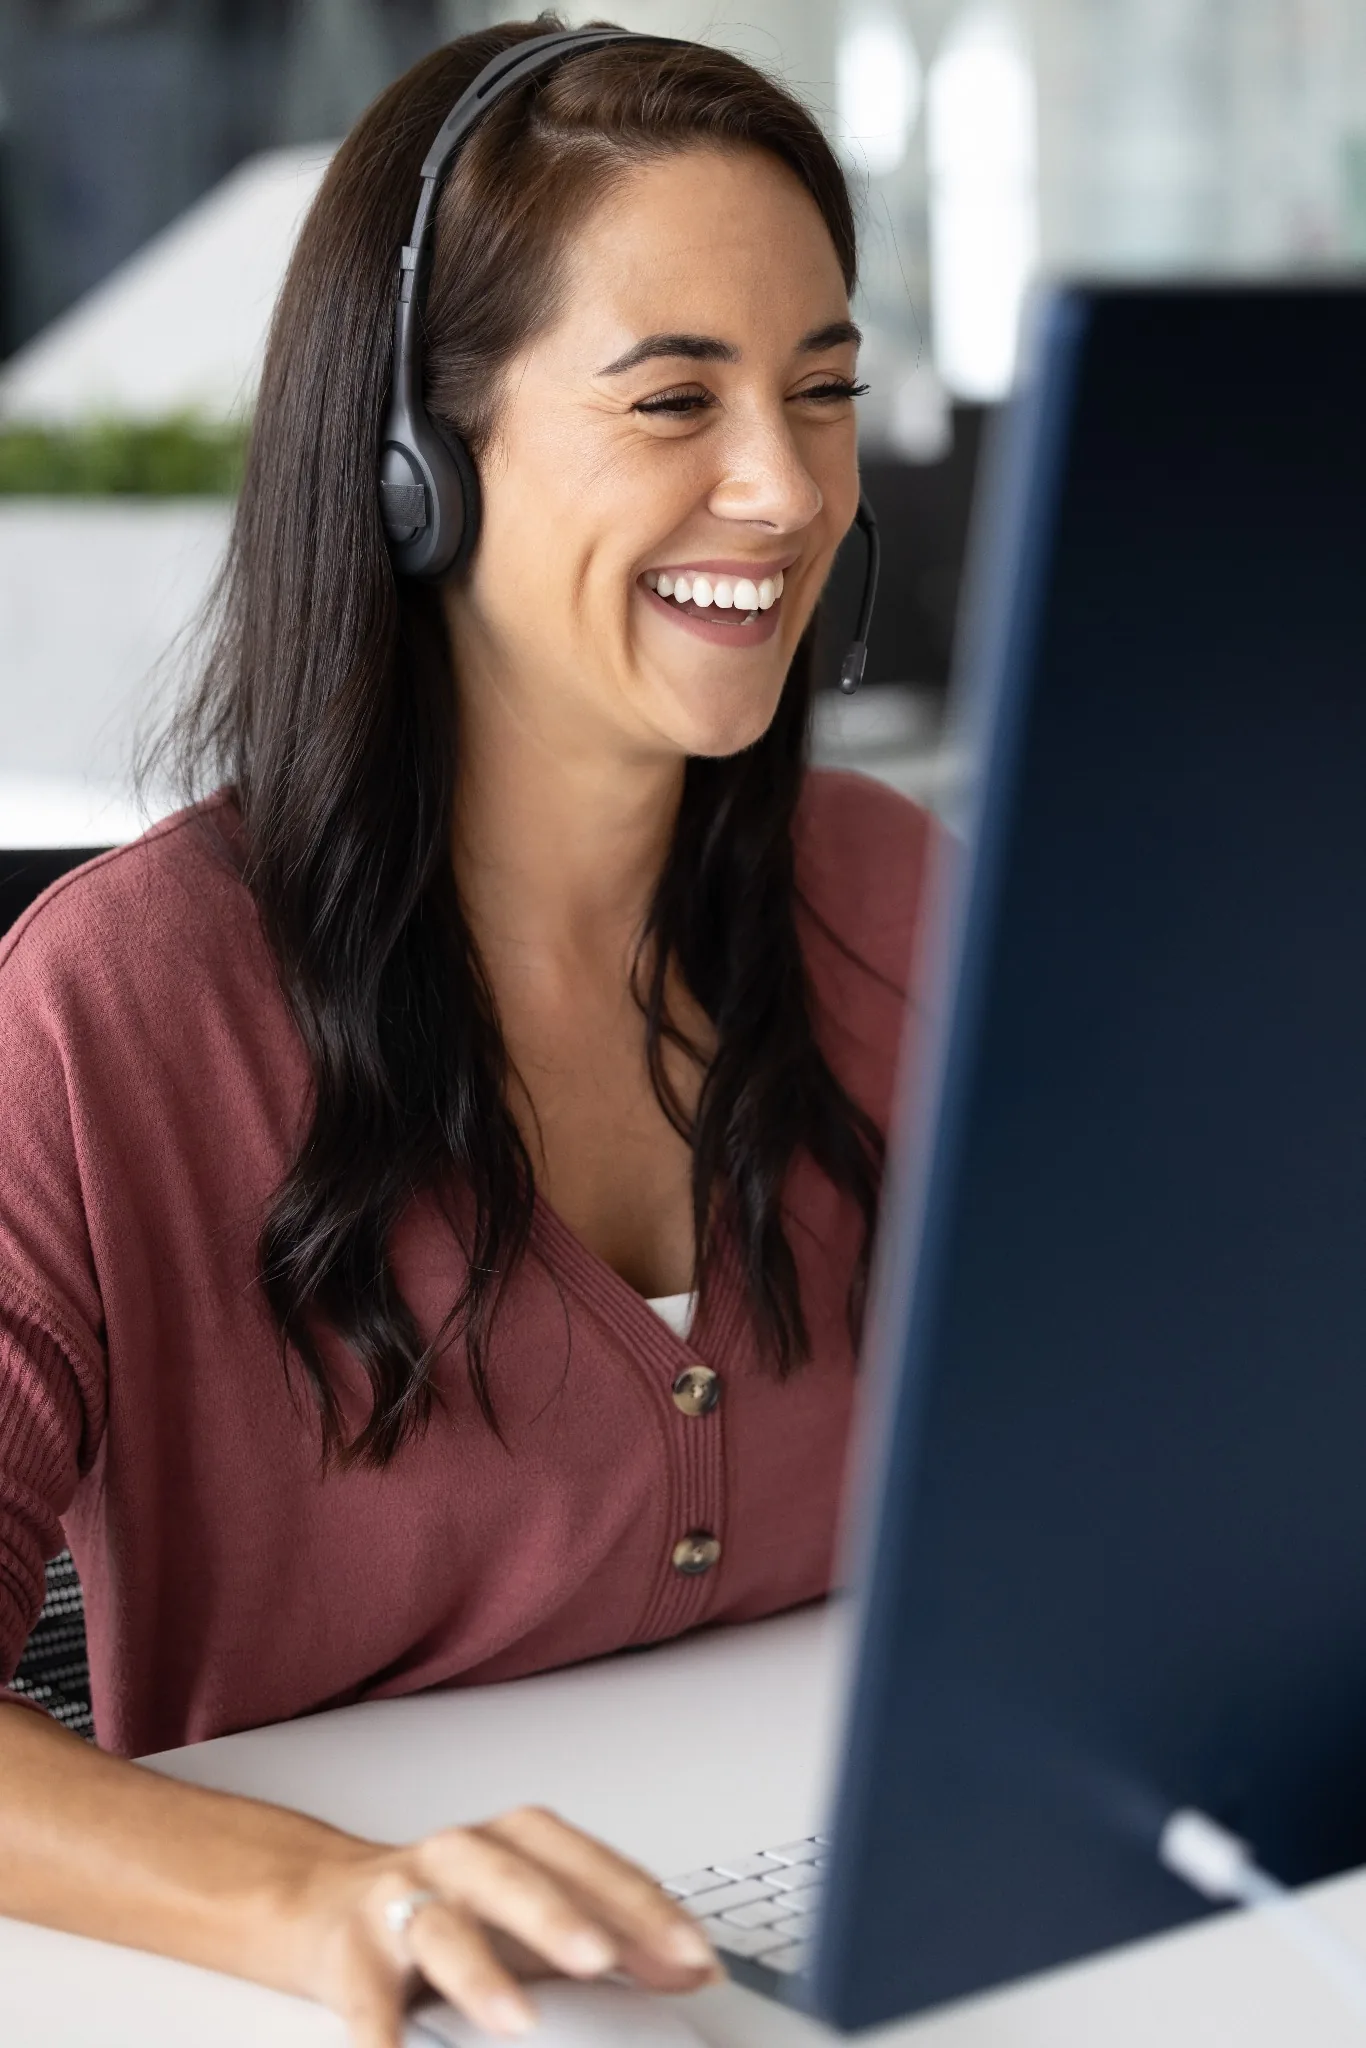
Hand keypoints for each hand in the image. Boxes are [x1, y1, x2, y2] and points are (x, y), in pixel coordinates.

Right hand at [291, 1804, 722, 2044]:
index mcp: (515, 1840)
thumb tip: (697, 1970)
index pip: (585, 1861)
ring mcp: (400, 1898)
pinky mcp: (349, 1953)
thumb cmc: (452, 1907)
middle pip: (513, 1877)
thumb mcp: (536, 1916)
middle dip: (559, 1917)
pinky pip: (367, 1999)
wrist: (327, 1902)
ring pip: (441, 1928)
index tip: (690, 1950)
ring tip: (517, 2020)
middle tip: (603, 1958)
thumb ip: (616, 1937)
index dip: (640, 1904)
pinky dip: (381, 2036)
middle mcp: (459, 1856)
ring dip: (482, 1974)